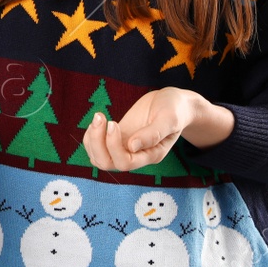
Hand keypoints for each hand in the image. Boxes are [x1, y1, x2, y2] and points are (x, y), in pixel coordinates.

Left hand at [81, 88, 202, 172]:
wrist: (175, 103)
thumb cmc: (175, 109)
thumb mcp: (169, 119)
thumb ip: (153, 134)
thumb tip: (132, 146)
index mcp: (151, 154)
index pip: (125, 162)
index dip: (113, 145)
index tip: (113, 122)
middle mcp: (137, 155)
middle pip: (107, 163)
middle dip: (97, 143)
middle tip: (100, 117)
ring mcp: (126, 147)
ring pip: (99, 158)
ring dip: (92, 139)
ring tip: (99, 117)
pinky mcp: (119, 137)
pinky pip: (98, 147)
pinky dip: (91, 136)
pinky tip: (98, 120)